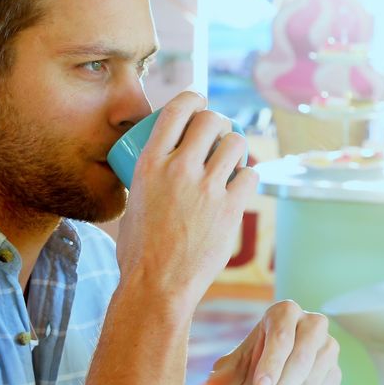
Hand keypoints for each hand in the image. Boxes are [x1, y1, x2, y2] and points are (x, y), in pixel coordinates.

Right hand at [115, 91, 257, 308]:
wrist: (157, 286)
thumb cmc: (138, 251)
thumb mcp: (133, 202)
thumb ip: (147, 180)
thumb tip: (158, 167)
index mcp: (150, 163)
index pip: (177, 109)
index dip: (194, 98)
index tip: (199, 102)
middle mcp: (179, 168)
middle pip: (211, 120)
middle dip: (218, 122)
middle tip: (218, 134)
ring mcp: (207, 188)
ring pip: (236, 143)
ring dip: (236, 147)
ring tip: (231, 158)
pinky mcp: (230, 208)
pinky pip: (250, 176)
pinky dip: (247, 177)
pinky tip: (241, 183)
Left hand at [196, 300, 340, 384]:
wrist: (275, 374)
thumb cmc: (253, 363)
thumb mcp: (234, 369)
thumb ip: (219, 380)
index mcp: (285, 312)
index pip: (282, 336)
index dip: (272, 364)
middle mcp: (312, 323)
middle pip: (301, 359)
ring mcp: (328, 347)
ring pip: (312, 379)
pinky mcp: (335, 371)